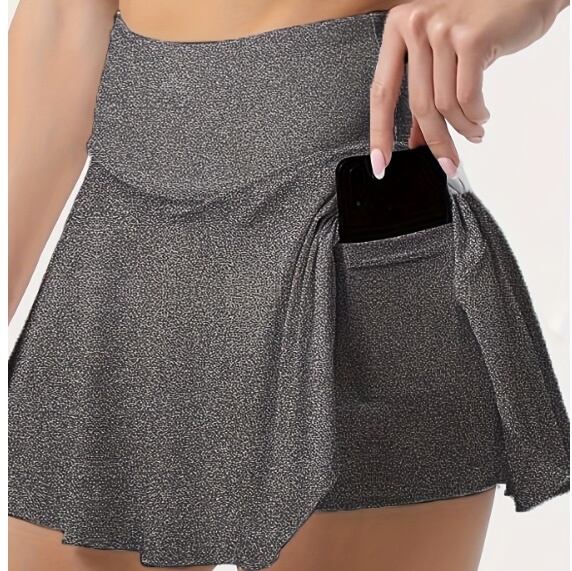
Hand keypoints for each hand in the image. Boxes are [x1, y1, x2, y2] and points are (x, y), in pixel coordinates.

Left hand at [369, 0, 566, 178]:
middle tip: (447, 163)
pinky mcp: (471, 38)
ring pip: (444, 104)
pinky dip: (476, 115)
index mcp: (399, 27)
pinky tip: (482, 116)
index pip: (381, 92)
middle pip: (418, 104)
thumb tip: (417, 137)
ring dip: (462, 128)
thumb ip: (426, 90)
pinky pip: (467, 96)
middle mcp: (416, 25)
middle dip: (435, 142)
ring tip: (473, 131)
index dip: (379, 133)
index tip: (380, 162)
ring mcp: (442, 30)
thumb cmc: (482, 19)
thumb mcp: (442, 52)